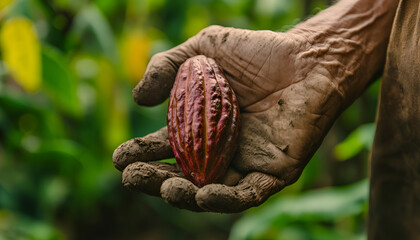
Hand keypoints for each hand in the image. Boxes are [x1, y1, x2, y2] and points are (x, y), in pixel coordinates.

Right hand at [113, 25, 351, 212]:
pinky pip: (247, 194)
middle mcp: (219, 150)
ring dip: (186, 196)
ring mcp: (245, 163)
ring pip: (210, 192)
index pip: (165, 147)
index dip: (141, 154)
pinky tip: (204, 195)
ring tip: (166, 188)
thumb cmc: (257, 52)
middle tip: (132, 177)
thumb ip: (166, 66)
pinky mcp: (273, 173)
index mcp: (200, 126)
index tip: (120, 157)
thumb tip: (138, 99)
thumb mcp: (202, 48)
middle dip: (156, 180)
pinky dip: (225, 199)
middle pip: (182, 175)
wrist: (307, 59)